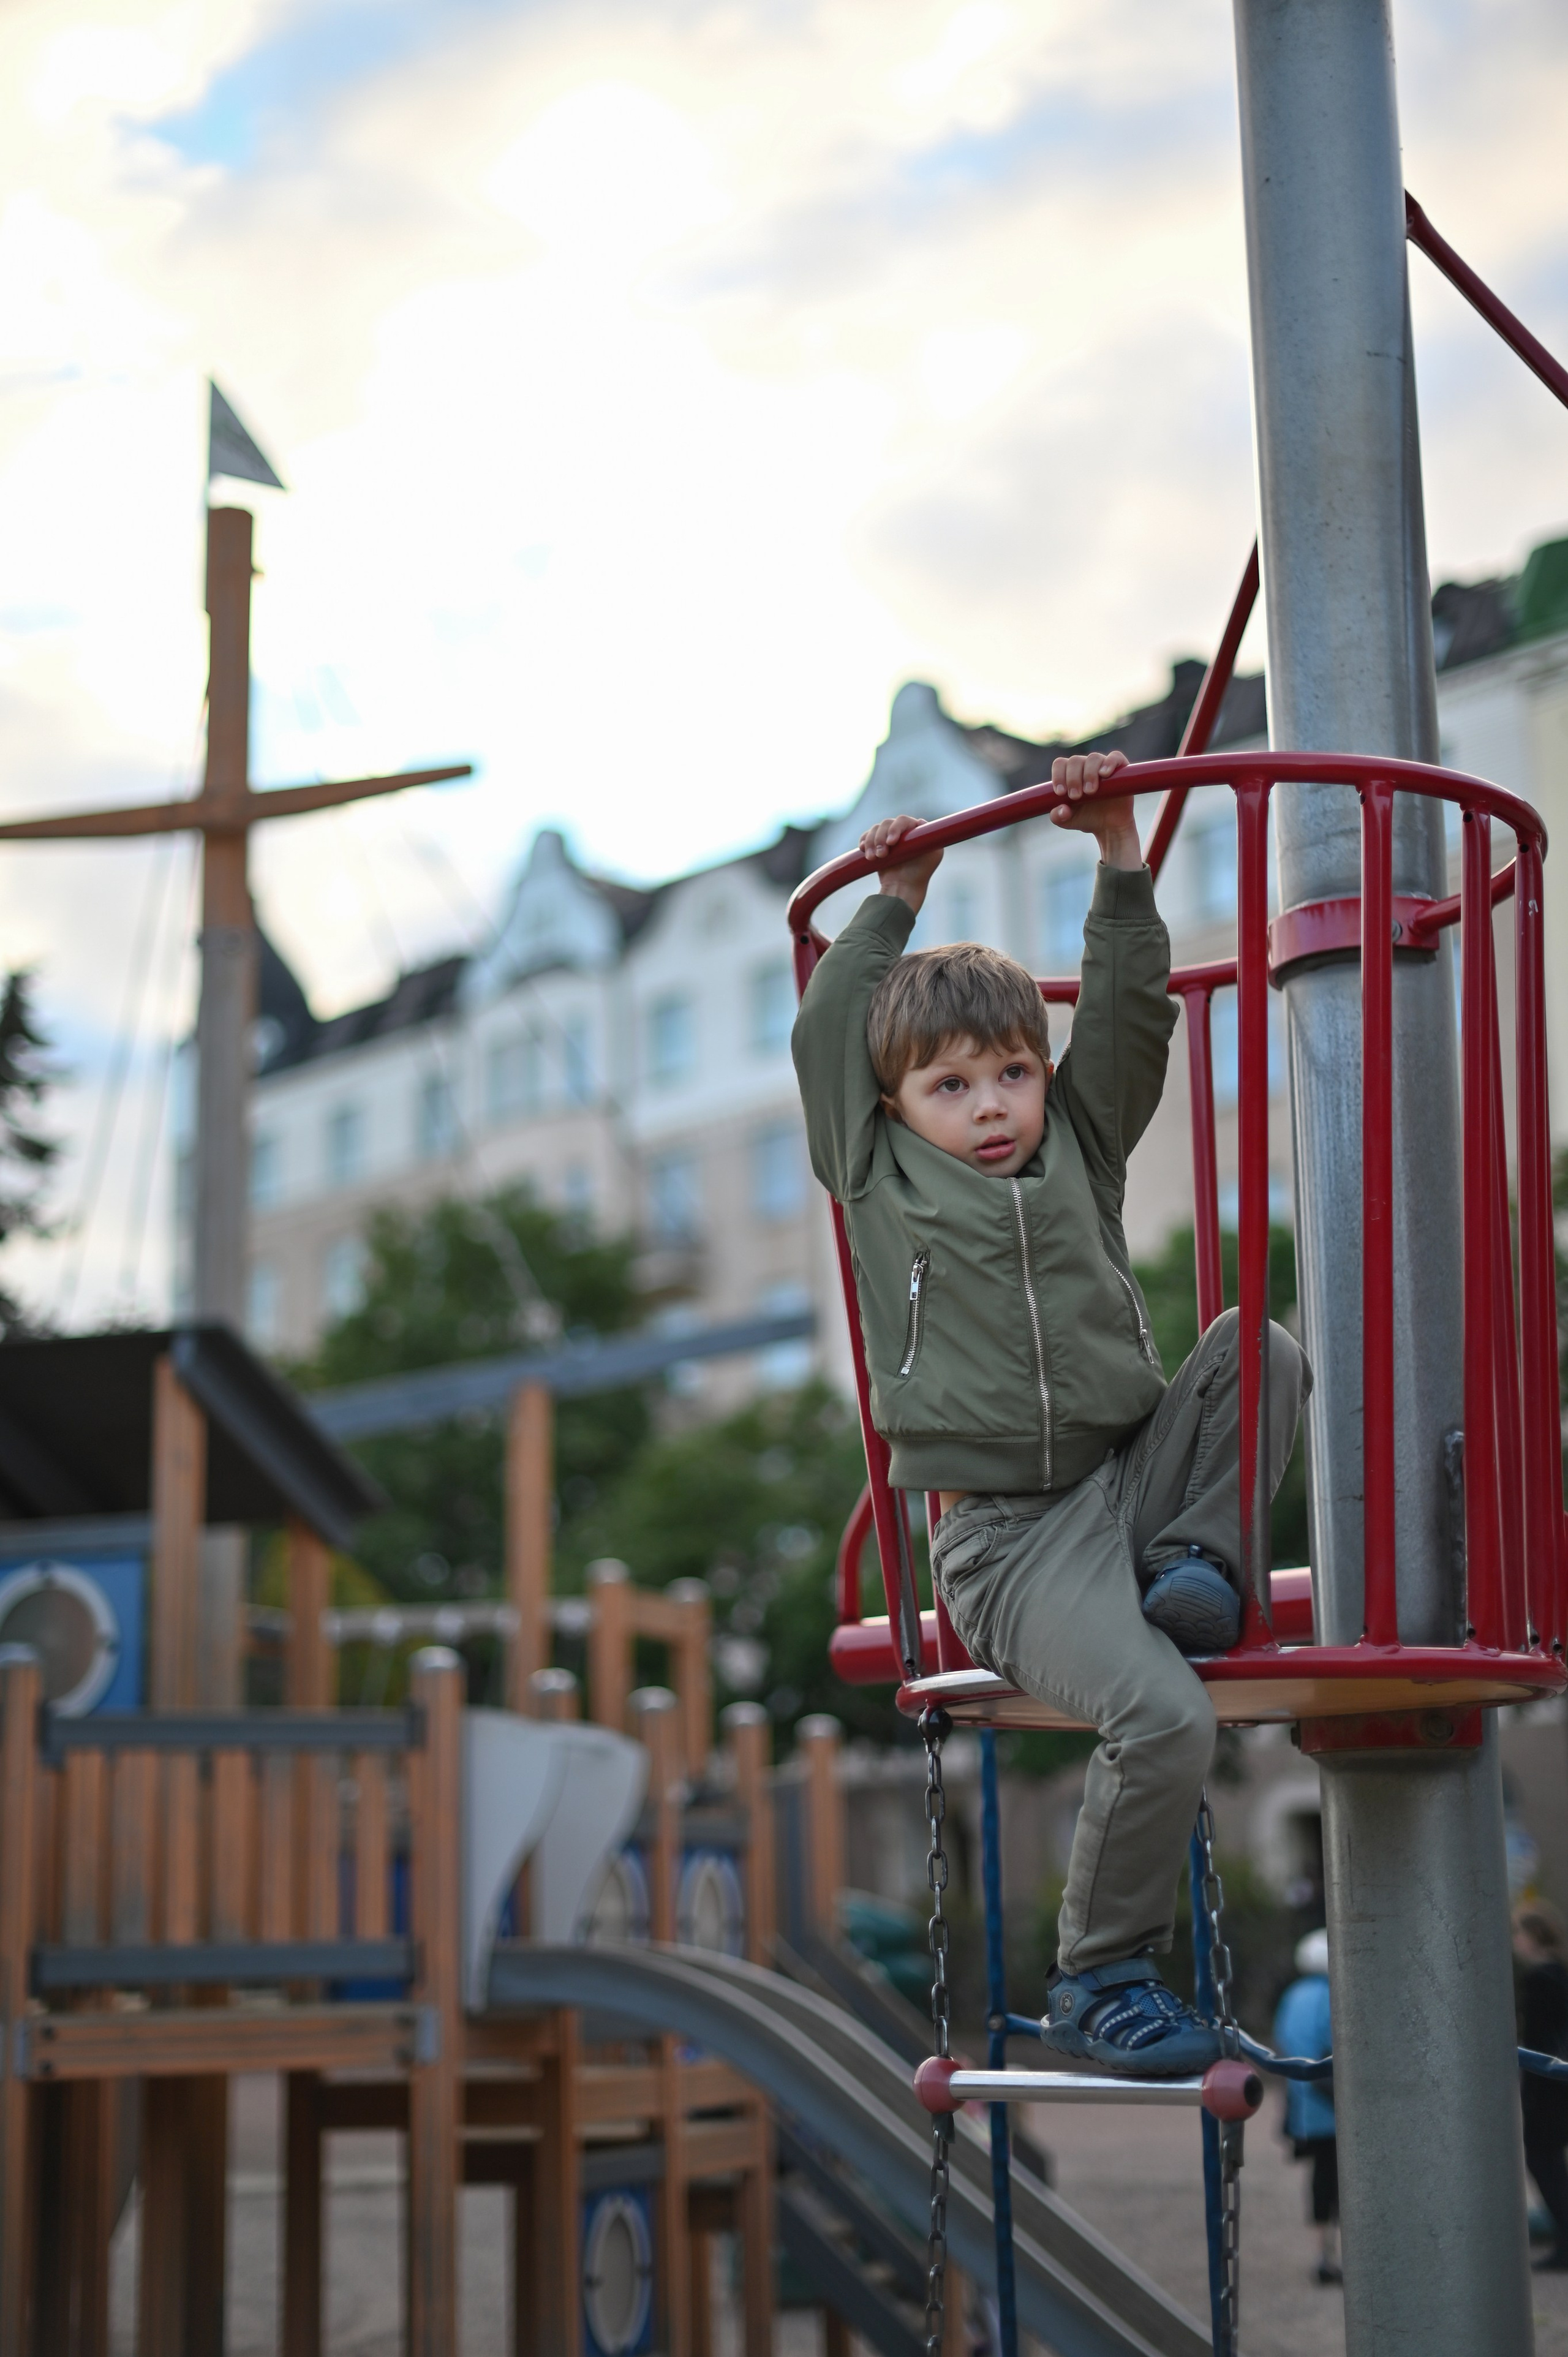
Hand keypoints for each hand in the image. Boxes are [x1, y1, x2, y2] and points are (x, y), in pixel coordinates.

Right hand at [860, 813, 942, 912]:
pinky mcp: (876, 845)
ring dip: (871, 842)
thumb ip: (932, 837)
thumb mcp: (933, 855)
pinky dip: (864, 841)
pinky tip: (863, 849)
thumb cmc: (919, 873)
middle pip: (886, 823)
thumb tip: (921, 821)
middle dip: (881, 838)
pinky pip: (866, 836)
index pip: (903, 821)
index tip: (891, 843)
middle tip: (881, 855)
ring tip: (872, 858)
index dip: (895, 829)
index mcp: (915, 830)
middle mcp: (902, 832)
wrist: (902, 889)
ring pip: (875, 829)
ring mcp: (888, 838)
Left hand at [1048, 749, 1142, 870]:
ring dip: (1089, 774)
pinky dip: (1109, 762)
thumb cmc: (1085, 818)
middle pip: (1075, 761)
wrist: (1109, 827)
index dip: (1058, 775)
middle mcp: (1085, 766)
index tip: (1061, 792)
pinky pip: (1115, 757)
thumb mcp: (1067, 821)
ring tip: (1090, 791)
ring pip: (1093, 758)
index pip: (1060, 764)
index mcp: (1069, 774)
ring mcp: (1102, 766)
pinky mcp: (1120, 769)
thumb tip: (1063, 809)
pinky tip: (1104, 774)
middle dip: (1073, 779)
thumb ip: (1057, 816)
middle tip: (1076, 796)